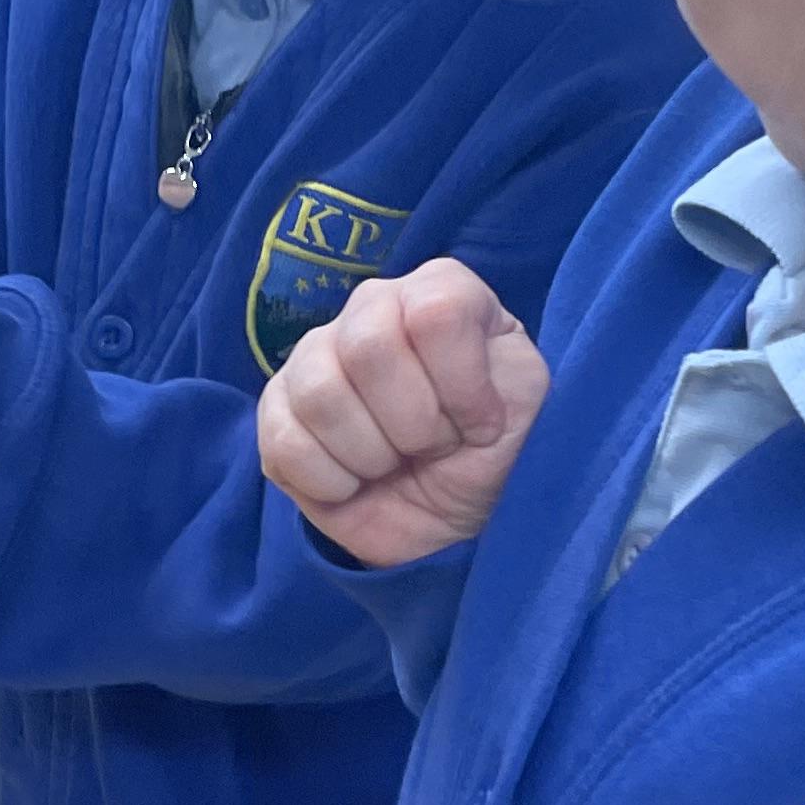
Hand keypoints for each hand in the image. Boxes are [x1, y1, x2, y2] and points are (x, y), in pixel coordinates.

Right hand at [256, 260, 548, 564]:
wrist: (446, 512)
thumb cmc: (488, 450)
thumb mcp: (527, 409)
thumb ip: (512, 381)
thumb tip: (463, 396)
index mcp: (437, 291)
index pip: (436, 313)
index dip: (462, 386)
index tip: (481, 425)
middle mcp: (370, 308)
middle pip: (368, 347)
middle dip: (415, 424)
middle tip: (432, 447)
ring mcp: (314, 357)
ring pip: (320, 395)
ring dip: (373, 456)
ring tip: (394, 463)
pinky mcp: (276, 413)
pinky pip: (285, 445)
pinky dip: (332, 483)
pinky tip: (355, 482)